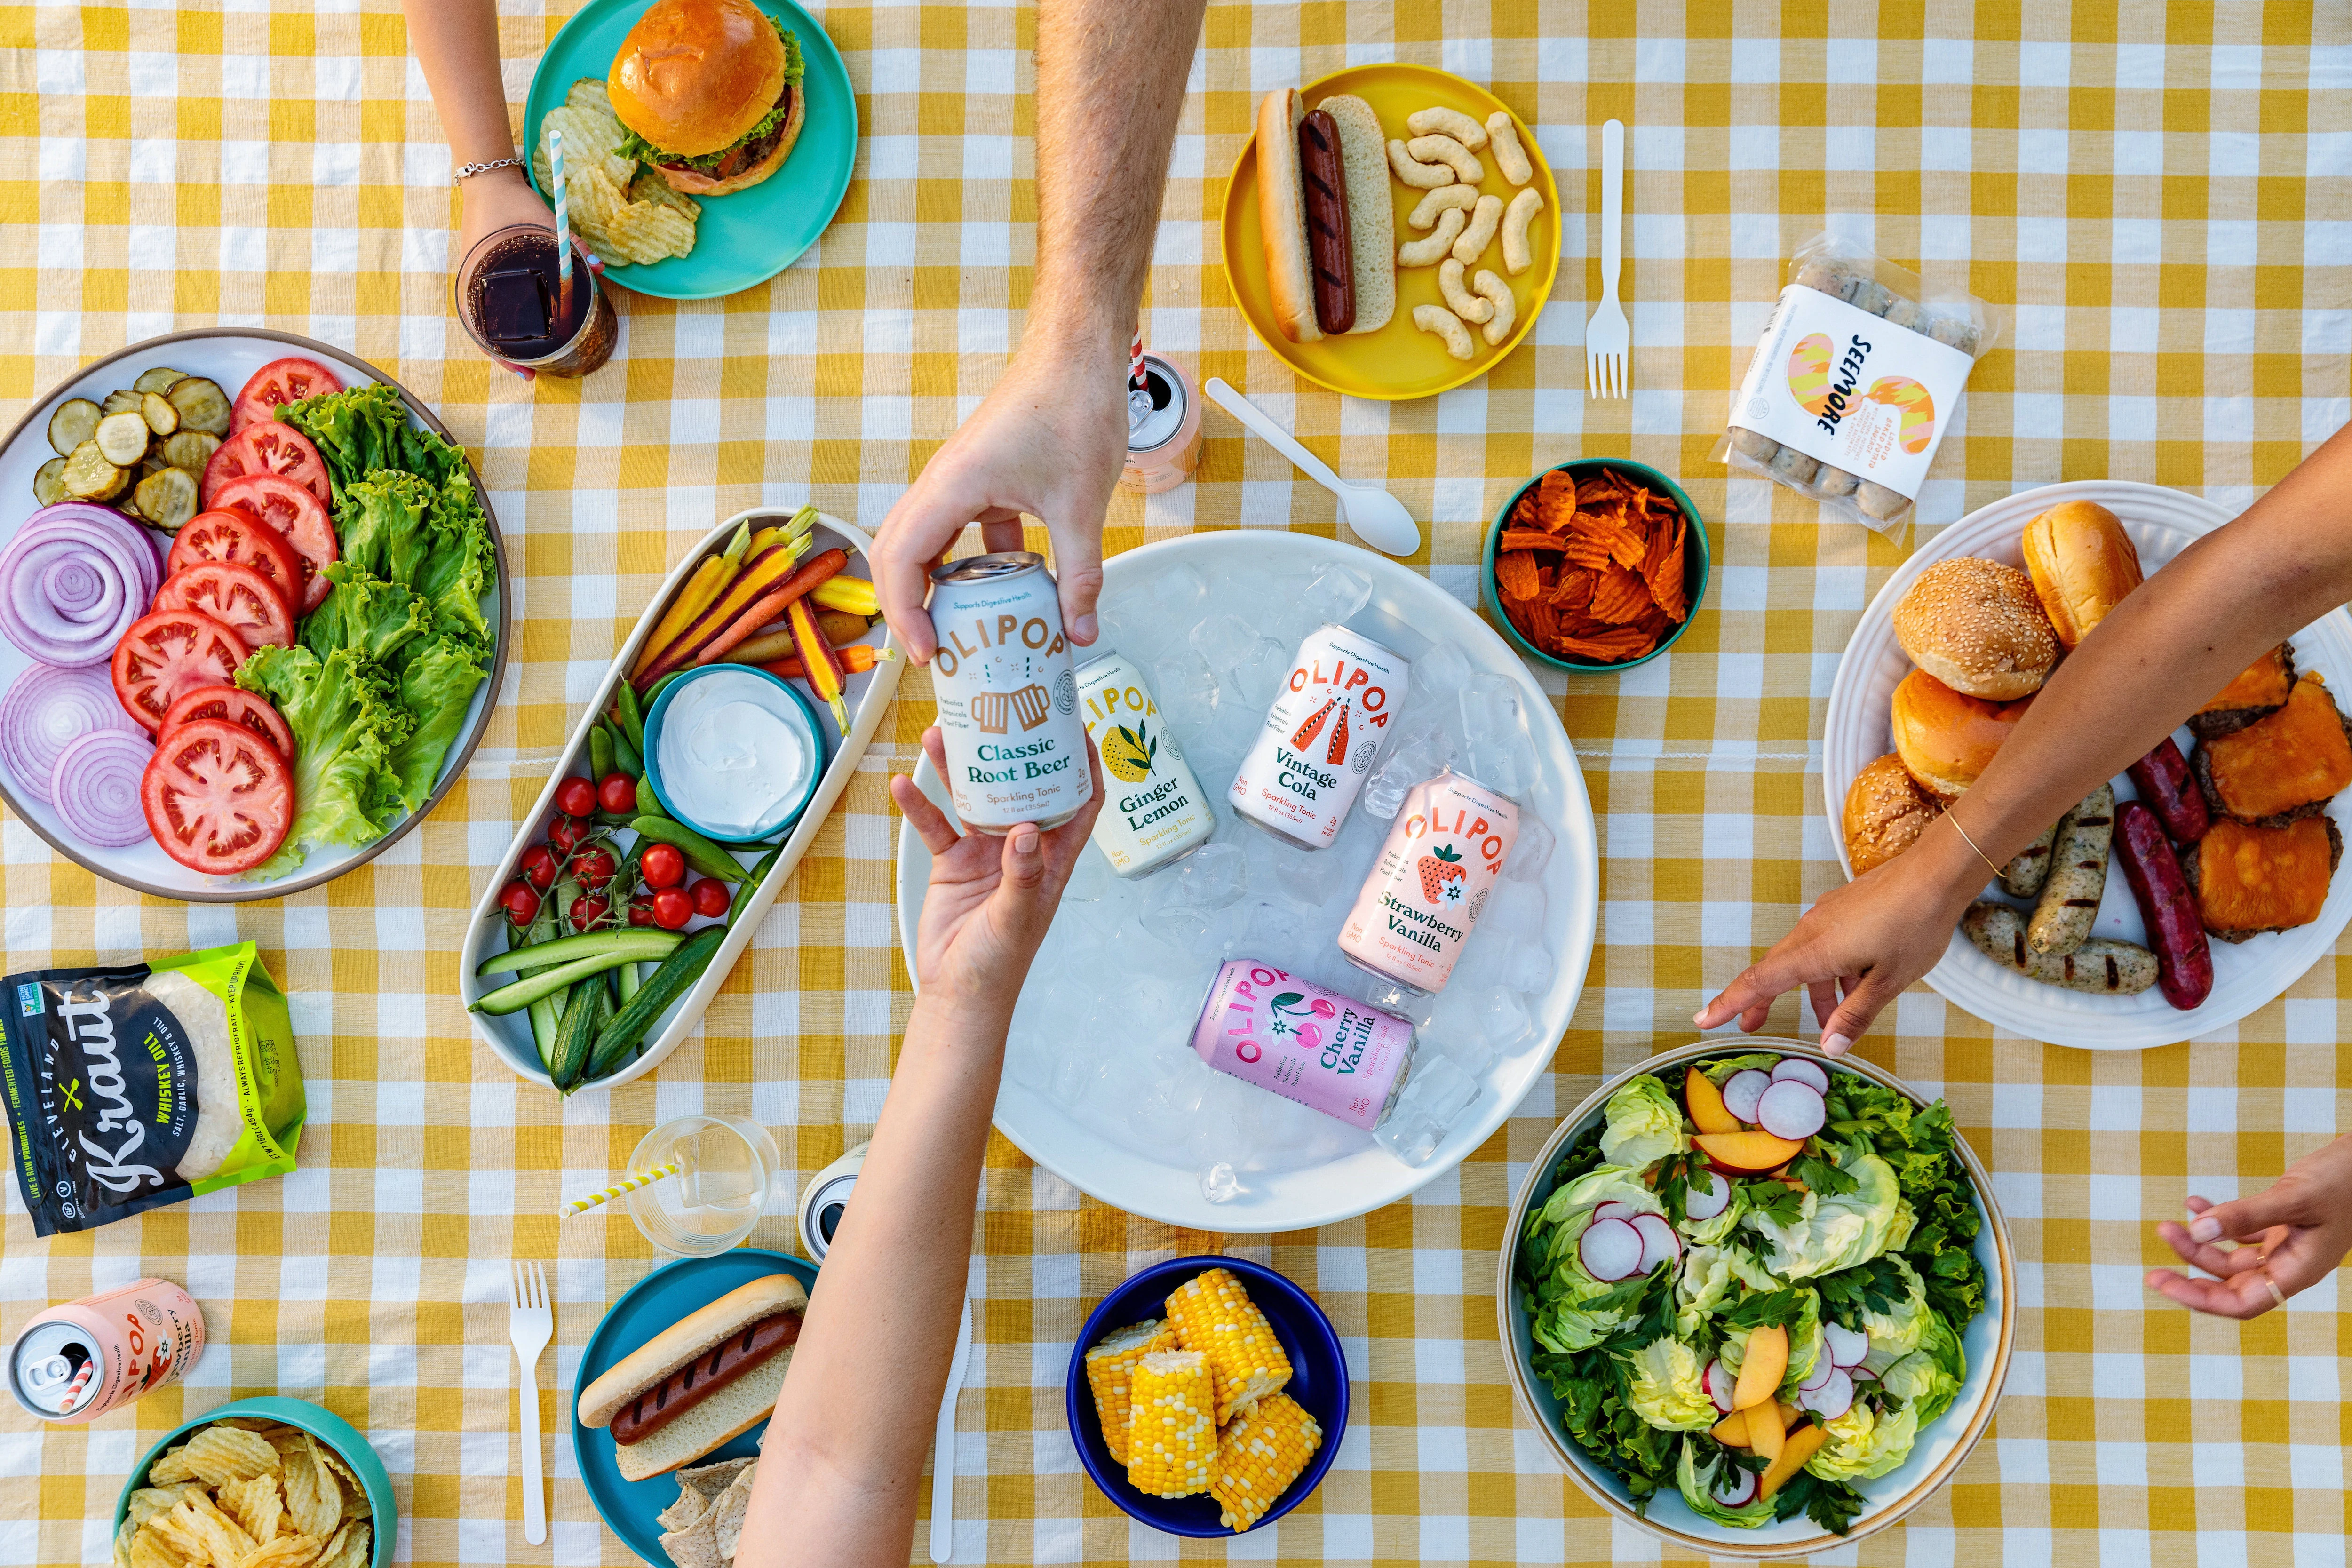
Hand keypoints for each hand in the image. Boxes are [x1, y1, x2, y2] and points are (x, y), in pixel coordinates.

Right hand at [456, 167, 601, 381]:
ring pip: (485, 321)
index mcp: (481, 274)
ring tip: (527, 363)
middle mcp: (473, 281)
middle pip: (484, 330)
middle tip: (530, 374)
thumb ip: (574, 245)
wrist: (489, 180)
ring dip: (504, 342)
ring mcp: (475, 278)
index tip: (524, 371)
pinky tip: (521, 330)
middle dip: (506, 355)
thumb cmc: (515, 203)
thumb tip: (601, 268)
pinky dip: (502, 320)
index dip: (501, 354)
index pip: (482, 326)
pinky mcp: (480, 274)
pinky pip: (488, 305)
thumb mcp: (545, 222)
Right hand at [871, 333, 1128, 662]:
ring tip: (962, 632)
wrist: (1079, 353)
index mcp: (952, 486)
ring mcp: (959, 480)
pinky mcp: (981, 479)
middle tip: (935, 652)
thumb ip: (1081, 574)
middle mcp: (942, 482)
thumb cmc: (1073, 408)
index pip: (900, 560)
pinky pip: (962, 530)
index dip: (905, 613)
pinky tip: (1010, 594)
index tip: (929, 653)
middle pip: (896, 553)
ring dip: (936, 587)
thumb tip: (1081, 634)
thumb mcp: (1083, 505)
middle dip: (906, 606)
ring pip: (926, 542)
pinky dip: (975, 565)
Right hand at [888, 727, 1104, 1010]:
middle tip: (997, 713)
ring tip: (938, 733)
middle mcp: (1021, 848)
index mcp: (1052, 859)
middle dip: (1010, 752)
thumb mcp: (1017, 918)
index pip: (1080, 804)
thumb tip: (1028, 830)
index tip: (1074, 728)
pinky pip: (934, 826)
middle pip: (1021, 788)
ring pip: (973, 797)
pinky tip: (901, 783)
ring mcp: (984, 852)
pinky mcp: (951, 863)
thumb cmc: (1000, 964)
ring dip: (957, 767)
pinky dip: (918, 805)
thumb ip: (1023, 875)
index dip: (1083, 767)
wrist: (957, 993)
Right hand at [1693, 824, 1981, 1053]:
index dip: (1730, 1003)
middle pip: (1776, 971)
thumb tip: (1830, 1047)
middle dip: (1764, 1001)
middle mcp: (1812, 931)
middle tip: (1753, 1027)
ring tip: (1834, 1016)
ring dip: (1812, 989)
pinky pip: (1823, 944)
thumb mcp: (1889, 981)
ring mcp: (1825, 916)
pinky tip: (1857, 981)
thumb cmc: (1916, 925)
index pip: (1760, 982)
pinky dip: (1830, 969)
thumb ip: (1856, 1014)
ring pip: (1805, 960)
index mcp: (1816, 952)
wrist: (1936, 873)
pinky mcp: (1841, 908)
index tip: (1704, 1020)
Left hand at [2147, 1136, 2351, 1318]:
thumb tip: (2197, 1230)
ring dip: (2199, 1241)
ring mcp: (2287, 1245)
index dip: (2201, 1299)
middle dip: (2192, 1266)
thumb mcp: (2294, 1197)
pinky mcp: (2284, 1224)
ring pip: (2232, 1256)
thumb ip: (2246, 1215)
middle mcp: (2291, 1264)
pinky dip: (2217, 1220)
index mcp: (2299, 1271)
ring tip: (2170, 1223)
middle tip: (2158, 1246)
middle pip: (2232, 1281)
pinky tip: (2194, 1202)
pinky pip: (2242, 1232)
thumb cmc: (2345, 1180)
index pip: (2243, 1303)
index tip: (2164, 1284)